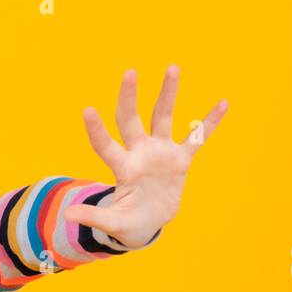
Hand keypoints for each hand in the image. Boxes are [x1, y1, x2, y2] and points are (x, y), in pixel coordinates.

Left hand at [64, 65, 226, 248]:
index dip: (96, 130)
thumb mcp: (112, 222)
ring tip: (172, 68)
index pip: (105, 145)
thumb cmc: (127, 222)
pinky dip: (209, 123)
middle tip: (130, 72)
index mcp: (122, 168)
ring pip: (162, 117)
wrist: (148, 223)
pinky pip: (197, 138)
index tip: (88, 111)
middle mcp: (139, 153)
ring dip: (168, 93)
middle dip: (129, 97)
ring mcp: (160, 153)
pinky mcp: (180, 159)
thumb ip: (94, 217)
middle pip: (130, 120)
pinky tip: (223, 104)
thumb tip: (67, 216)